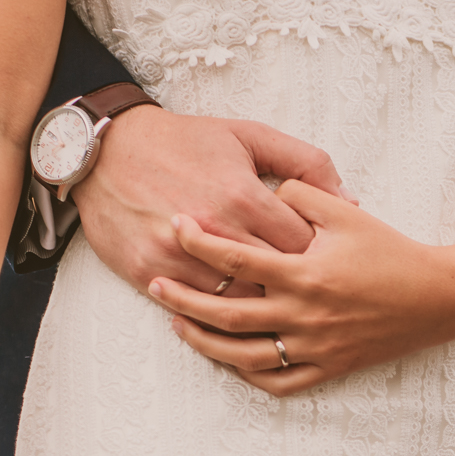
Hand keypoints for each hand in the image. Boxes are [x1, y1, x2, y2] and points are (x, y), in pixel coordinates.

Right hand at [73, 107, 357, 293]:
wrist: (103, 149)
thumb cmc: (184, 141)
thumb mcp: (248, 136)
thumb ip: (305, 163)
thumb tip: (351, 200)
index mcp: (243, 196)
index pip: (302, 246)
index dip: (320, 259)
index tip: (327, 264)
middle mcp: (214, 231)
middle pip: (275, 281)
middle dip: (296, 290)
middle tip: (311, 296)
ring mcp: (179, 257)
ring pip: (238, 306)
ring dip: (261, 311)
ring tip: (279, 310)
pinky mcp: (150, 273)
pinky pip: (195, 312)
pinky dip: (219, 319)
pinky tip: (238, 319)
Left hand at [148, 183, 454, 395]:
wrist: (438, 297)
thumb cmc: (391, 249)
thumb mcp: (345, 212)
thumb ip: (300, 193)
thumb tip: (266, 188)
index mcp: (305, 273)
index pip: (236, 259)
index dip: (200, 242)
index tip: (175, 224)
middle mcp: (305, 315)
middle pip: (227, 314)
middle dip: (184, 297)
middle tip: (155, 281)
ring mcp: (316, 347)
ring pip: (244, 356)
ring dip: (204, 343)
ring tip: (178, 324)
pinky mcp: (330, 367)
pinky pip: (279, 382)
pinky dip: (248, 374)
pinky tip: (227, 359)